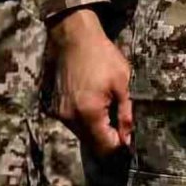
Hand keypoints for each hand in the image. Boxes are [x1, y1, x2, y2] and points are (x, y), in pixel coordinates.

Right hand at [48, 7, 133, 153]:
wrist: (75, 38)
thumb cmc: (102, 57)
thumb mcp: (123, 85)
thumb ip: (125, 115)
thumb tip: (127, 139)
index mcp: (89, 113)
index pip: (105, 146)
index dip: (119, 147)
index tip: (129, 141)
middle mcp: (71, 117)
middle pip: (92, 144)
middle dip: (108, 140)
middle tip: (121, 127)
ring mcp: (61, 113)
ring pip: (82, 135)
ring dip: (96, 131)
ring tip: (108, 113)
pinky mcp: (56, 106)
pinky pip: (73, 124)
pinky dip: (85, 122)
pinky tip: (94, 106)